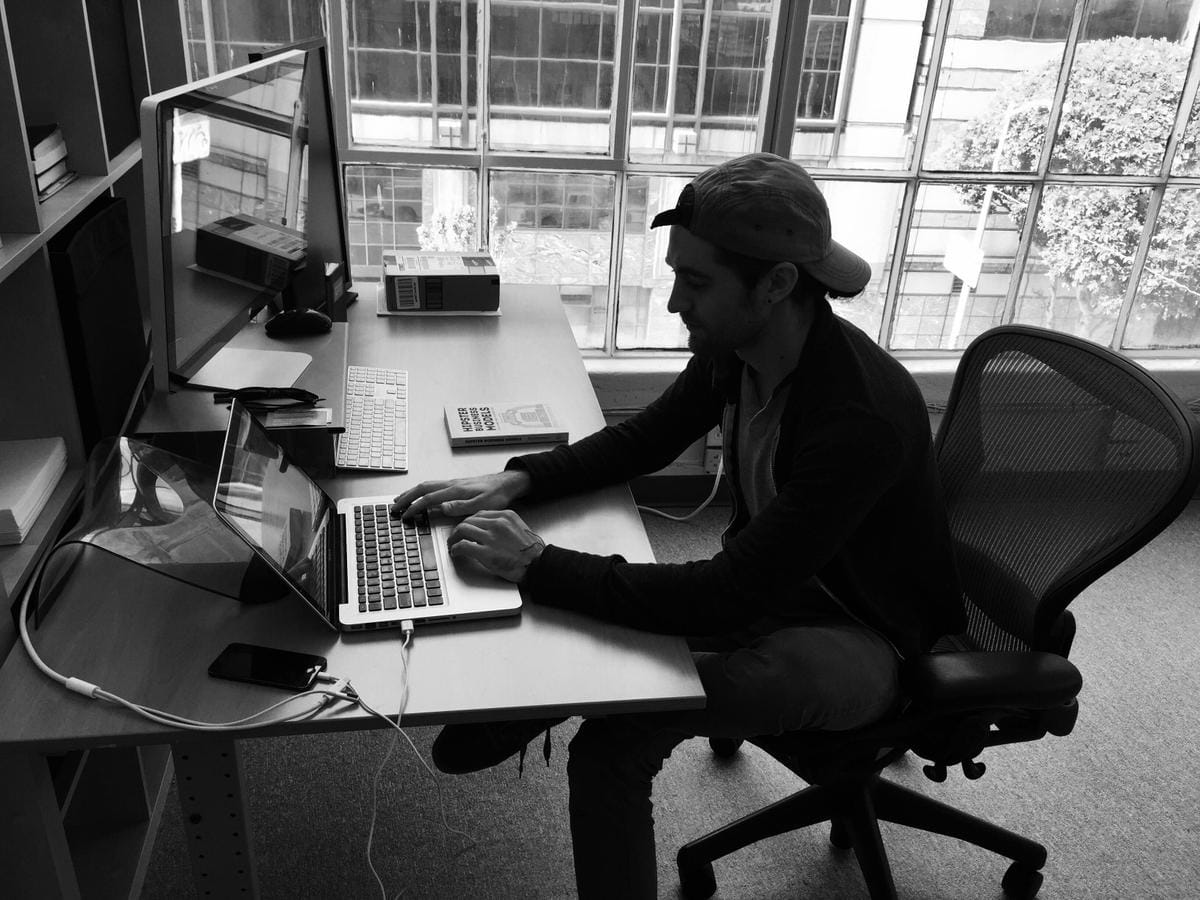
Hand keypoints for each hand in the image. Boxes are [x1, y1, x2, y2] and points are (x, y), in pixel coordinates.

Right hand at [390, 470, 531, 519]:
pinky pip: (432, 486)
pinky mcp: (455, 485)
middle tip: (394, 507)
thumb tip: (443, 507)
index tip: (405, 516)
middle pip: (422, 488)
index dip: (415, 507)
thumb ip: (462, 507)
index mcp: (455, 490)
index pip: (429, 498)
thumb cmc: (497, 494)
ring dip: (411, 492)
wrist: (507, 483)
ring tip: (400, 500)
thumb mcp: (483, 505)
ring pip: (426, 485)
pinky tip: (419, 495)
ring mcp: (452, 483)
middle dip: (406, 497)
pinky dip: (421, 490)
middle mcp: (451, 484)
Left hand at [446, 510, 544, 582]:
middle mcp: (497, 523)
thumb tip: (489, 528)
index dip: (469, 522)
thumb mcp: (520, 529)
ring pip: (462, 529)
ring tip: (453, 545)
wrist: (538, 564)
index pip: (480, 514)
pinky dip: (456, 549)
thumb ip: (504, 525)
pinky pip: (463, 546)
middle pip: (469, 520)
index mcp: (506, 516)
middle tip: (455, 537)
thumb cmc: (532, 552)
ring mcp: (491, 537)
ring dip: (454, 538)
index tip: (466, 528)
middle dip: (459, 529)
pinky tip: (456, 553)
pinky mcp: (486, 553)